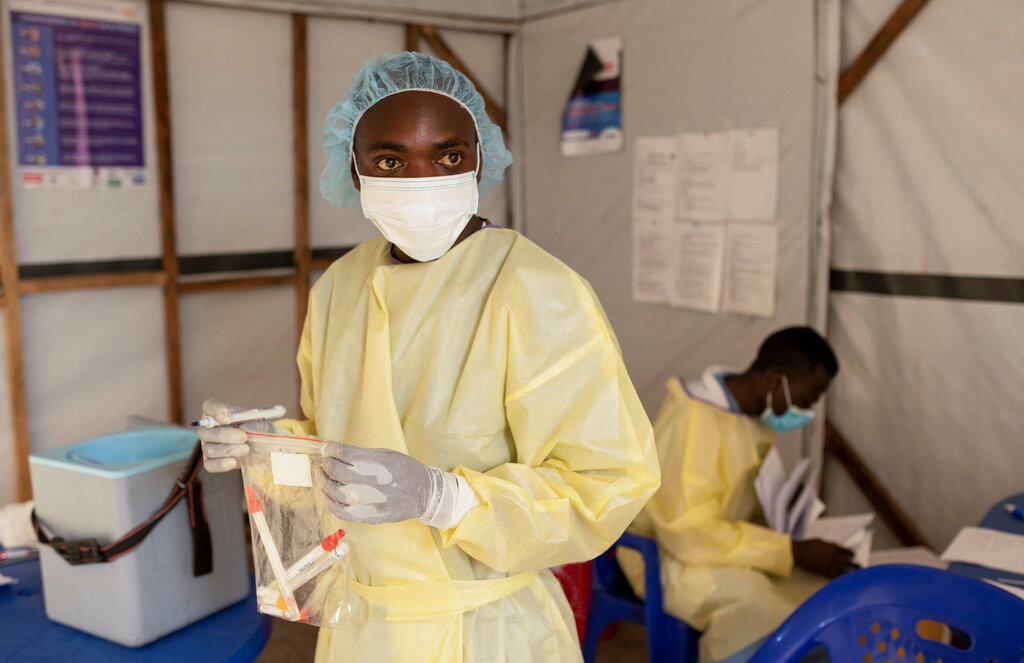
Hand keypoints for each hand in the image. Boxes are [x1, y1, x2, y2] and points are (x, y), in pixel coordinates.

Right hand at [196, 399, 276, 471]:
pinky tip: (233, 461)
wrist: (264, 443)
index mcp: (217, 412)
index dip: (217, 411)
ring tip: (246, 449)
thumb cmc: (255, 427)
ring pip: (209, 449)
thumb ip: (245, 420)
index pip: (209, 406)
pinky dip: (221, 464)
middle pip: (206, 432)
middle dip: (225, 435)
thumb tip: (238, 426)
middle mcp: (208, 428)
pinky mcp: (211, 461)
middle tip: (243, 437)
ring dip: (228, 450)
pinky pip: (210, 465)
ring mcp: (207, 445)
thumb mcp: (255, 418)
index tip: (230, 418)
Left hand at [316, 442, 443, 524]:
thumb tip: (335, 452)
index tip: (326, 447)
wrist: (423, 494)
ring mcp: (368, 502)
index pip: (344, 453)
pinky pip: (339, 511)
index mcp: (377, 463)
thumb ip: (360, 455)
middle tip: (325, 460)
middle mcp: (371, 483)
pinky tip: (326, 493)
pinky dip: (328, 501)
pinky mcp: (366, 516)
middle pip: (335, 471)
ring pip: (333, 491)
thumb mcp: (386, 454)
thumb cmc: (404, 470)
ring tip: (321, 474)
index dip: (331, 448)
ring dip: (323, 480)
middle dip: (326, 463)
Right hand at [792, 538, 859, 578]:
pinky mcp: (824, 572)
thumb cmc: (807, 545)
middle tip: (860, 567)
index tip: (853, 555)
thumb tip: (834, 547)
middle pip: (848, 562)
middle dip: (855, 565)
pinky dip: (841, 578)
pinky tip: (845, 580)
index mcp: (833, 547)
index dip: (851, 554)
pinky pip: (835, 576)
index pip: (846, 551)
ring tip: (856, 575)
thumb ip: (829, 544)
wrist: (798, 552)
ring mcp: (829, 565)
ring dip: (851, 573)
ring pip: (844, 570)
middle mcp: (833, 557)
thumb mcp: (820, 541)